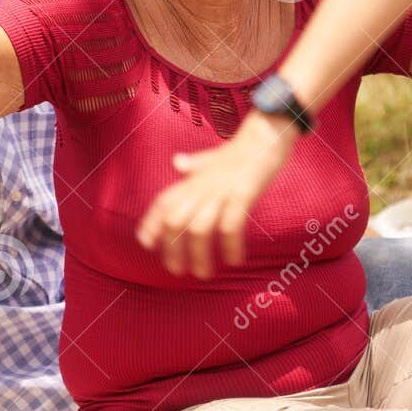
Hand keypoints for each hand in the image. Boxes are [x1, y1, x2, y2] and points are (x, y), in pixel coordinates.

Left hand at [136, 113, 298, 278]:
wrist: (266, 136)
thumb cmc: (239, 152)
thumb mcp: (212, 158)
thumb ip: (194, 164)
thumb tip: (177, 162)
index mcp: (192, 180)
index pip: (163, 202)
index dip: (151, 223)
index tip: (145, 243)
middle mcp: (202, 186)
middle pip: (175, 221)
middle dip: (173, 249)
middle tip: (178, 271)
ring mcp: (221, 190)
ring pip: (199, 228)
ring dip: (199, 255)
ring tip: (204, 274)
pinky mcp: (243, 194)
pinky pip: (230, 225)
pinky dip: (230, 245)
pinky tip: (235, 260)